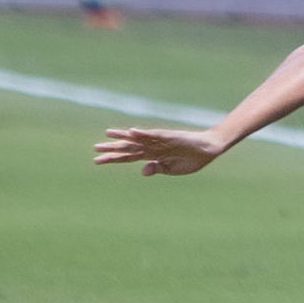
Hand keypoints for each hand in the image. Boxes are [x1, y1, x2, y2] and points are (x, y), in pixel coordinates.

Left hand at [94, 126, 228, 176]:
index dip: (113, 158)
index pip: (128, 157)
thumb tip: (142, 170)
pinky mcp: (169, 136)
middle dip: (112, 148)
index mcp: (152, 156)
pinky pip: (154, 135)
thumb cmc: (192, 160)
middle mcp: (152, 147)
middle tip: (95, 148)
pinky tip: (132, 132)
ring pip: (138, 139)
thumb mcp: (172, 169)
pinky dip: (143, 134)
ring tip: (108, 134)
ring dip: (123, 137)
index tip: (97, 160)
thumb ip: (157, 168)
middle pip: (128, 147)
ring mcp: (159, 140)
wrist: (208, 150)